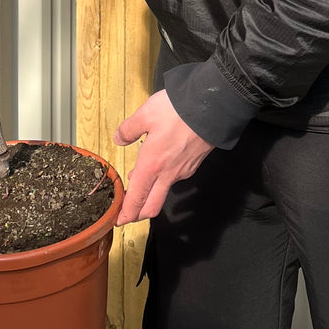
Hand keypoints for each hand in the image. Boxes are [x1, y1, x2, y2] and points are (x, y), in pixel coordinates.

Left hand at [113, 91, 212, 225]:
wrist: (212, 108)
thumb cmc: (177, 111)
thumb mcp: (145, 114)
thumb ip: (129, 129)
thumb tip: (119, 139)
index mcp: (151, 165)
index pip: (135, 199)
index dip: (125, 214)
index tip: (116, 221)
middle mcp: (167, 174)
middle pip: (151, 207)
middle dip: (137, 215)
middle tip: (125, 213)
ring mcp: (182, 172)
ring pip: (163, 193)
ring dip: (150, 194)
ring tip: (139, 183)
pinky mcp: (193, 165)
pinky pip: (174, 179)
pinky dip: (163, 180)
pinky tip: (159, 167)